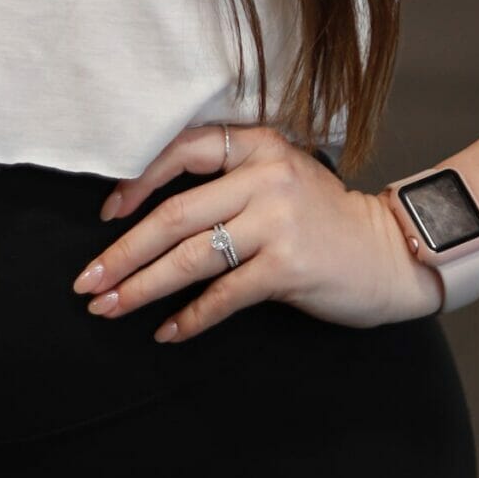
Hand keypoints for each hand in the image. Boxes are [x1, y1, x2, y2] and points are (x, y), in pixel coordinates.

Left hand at [71, 120, 444, 339]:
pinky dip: (189, 317)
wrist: (391, 253)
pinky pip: (223, 295)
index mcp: (260, 146)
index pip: (183, 150)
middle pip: (174, 215)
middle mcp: (266, 177)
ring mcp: (277, 222)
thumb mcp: (282, 177)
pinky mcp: (288, 266)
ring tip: (109, 307)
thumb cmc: (325, 220)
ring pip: (191, 257)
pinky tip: (166, 331)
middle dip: (122, 252)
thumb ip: (230, 181)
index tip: (106, 215)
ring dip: (141, 287)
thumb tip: (151, 212)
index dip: (137, 181)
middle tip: (87, 281)